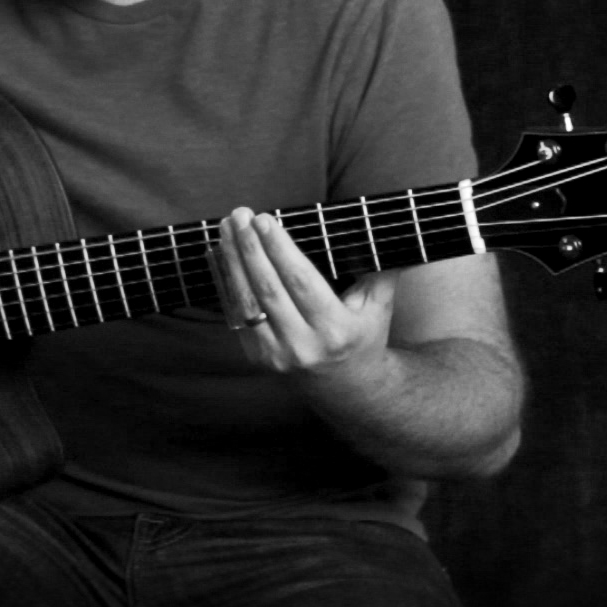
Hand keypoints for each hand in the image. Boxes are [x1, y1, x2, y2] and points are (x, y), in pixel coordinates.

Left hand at [215, 207, 396, 381]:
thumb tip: (380, 229)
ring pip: (247, 302)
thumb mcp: (379, 307)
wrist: (346, 390)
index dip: (279, 249)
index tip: (264, 219)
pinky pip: (239, 316)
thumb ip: (382, 270)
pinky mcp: (259, 359)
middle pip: (268, 288)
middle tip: (240, 216)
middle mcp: (304, 345)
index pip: (300, 281)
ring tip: (227, 229)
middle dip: (250, 248)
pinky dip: (229, 284)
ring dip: (233, 261)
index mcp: (335, 330)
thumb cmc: (363, 339)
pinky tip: (224, 257)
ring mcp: (277, 355)